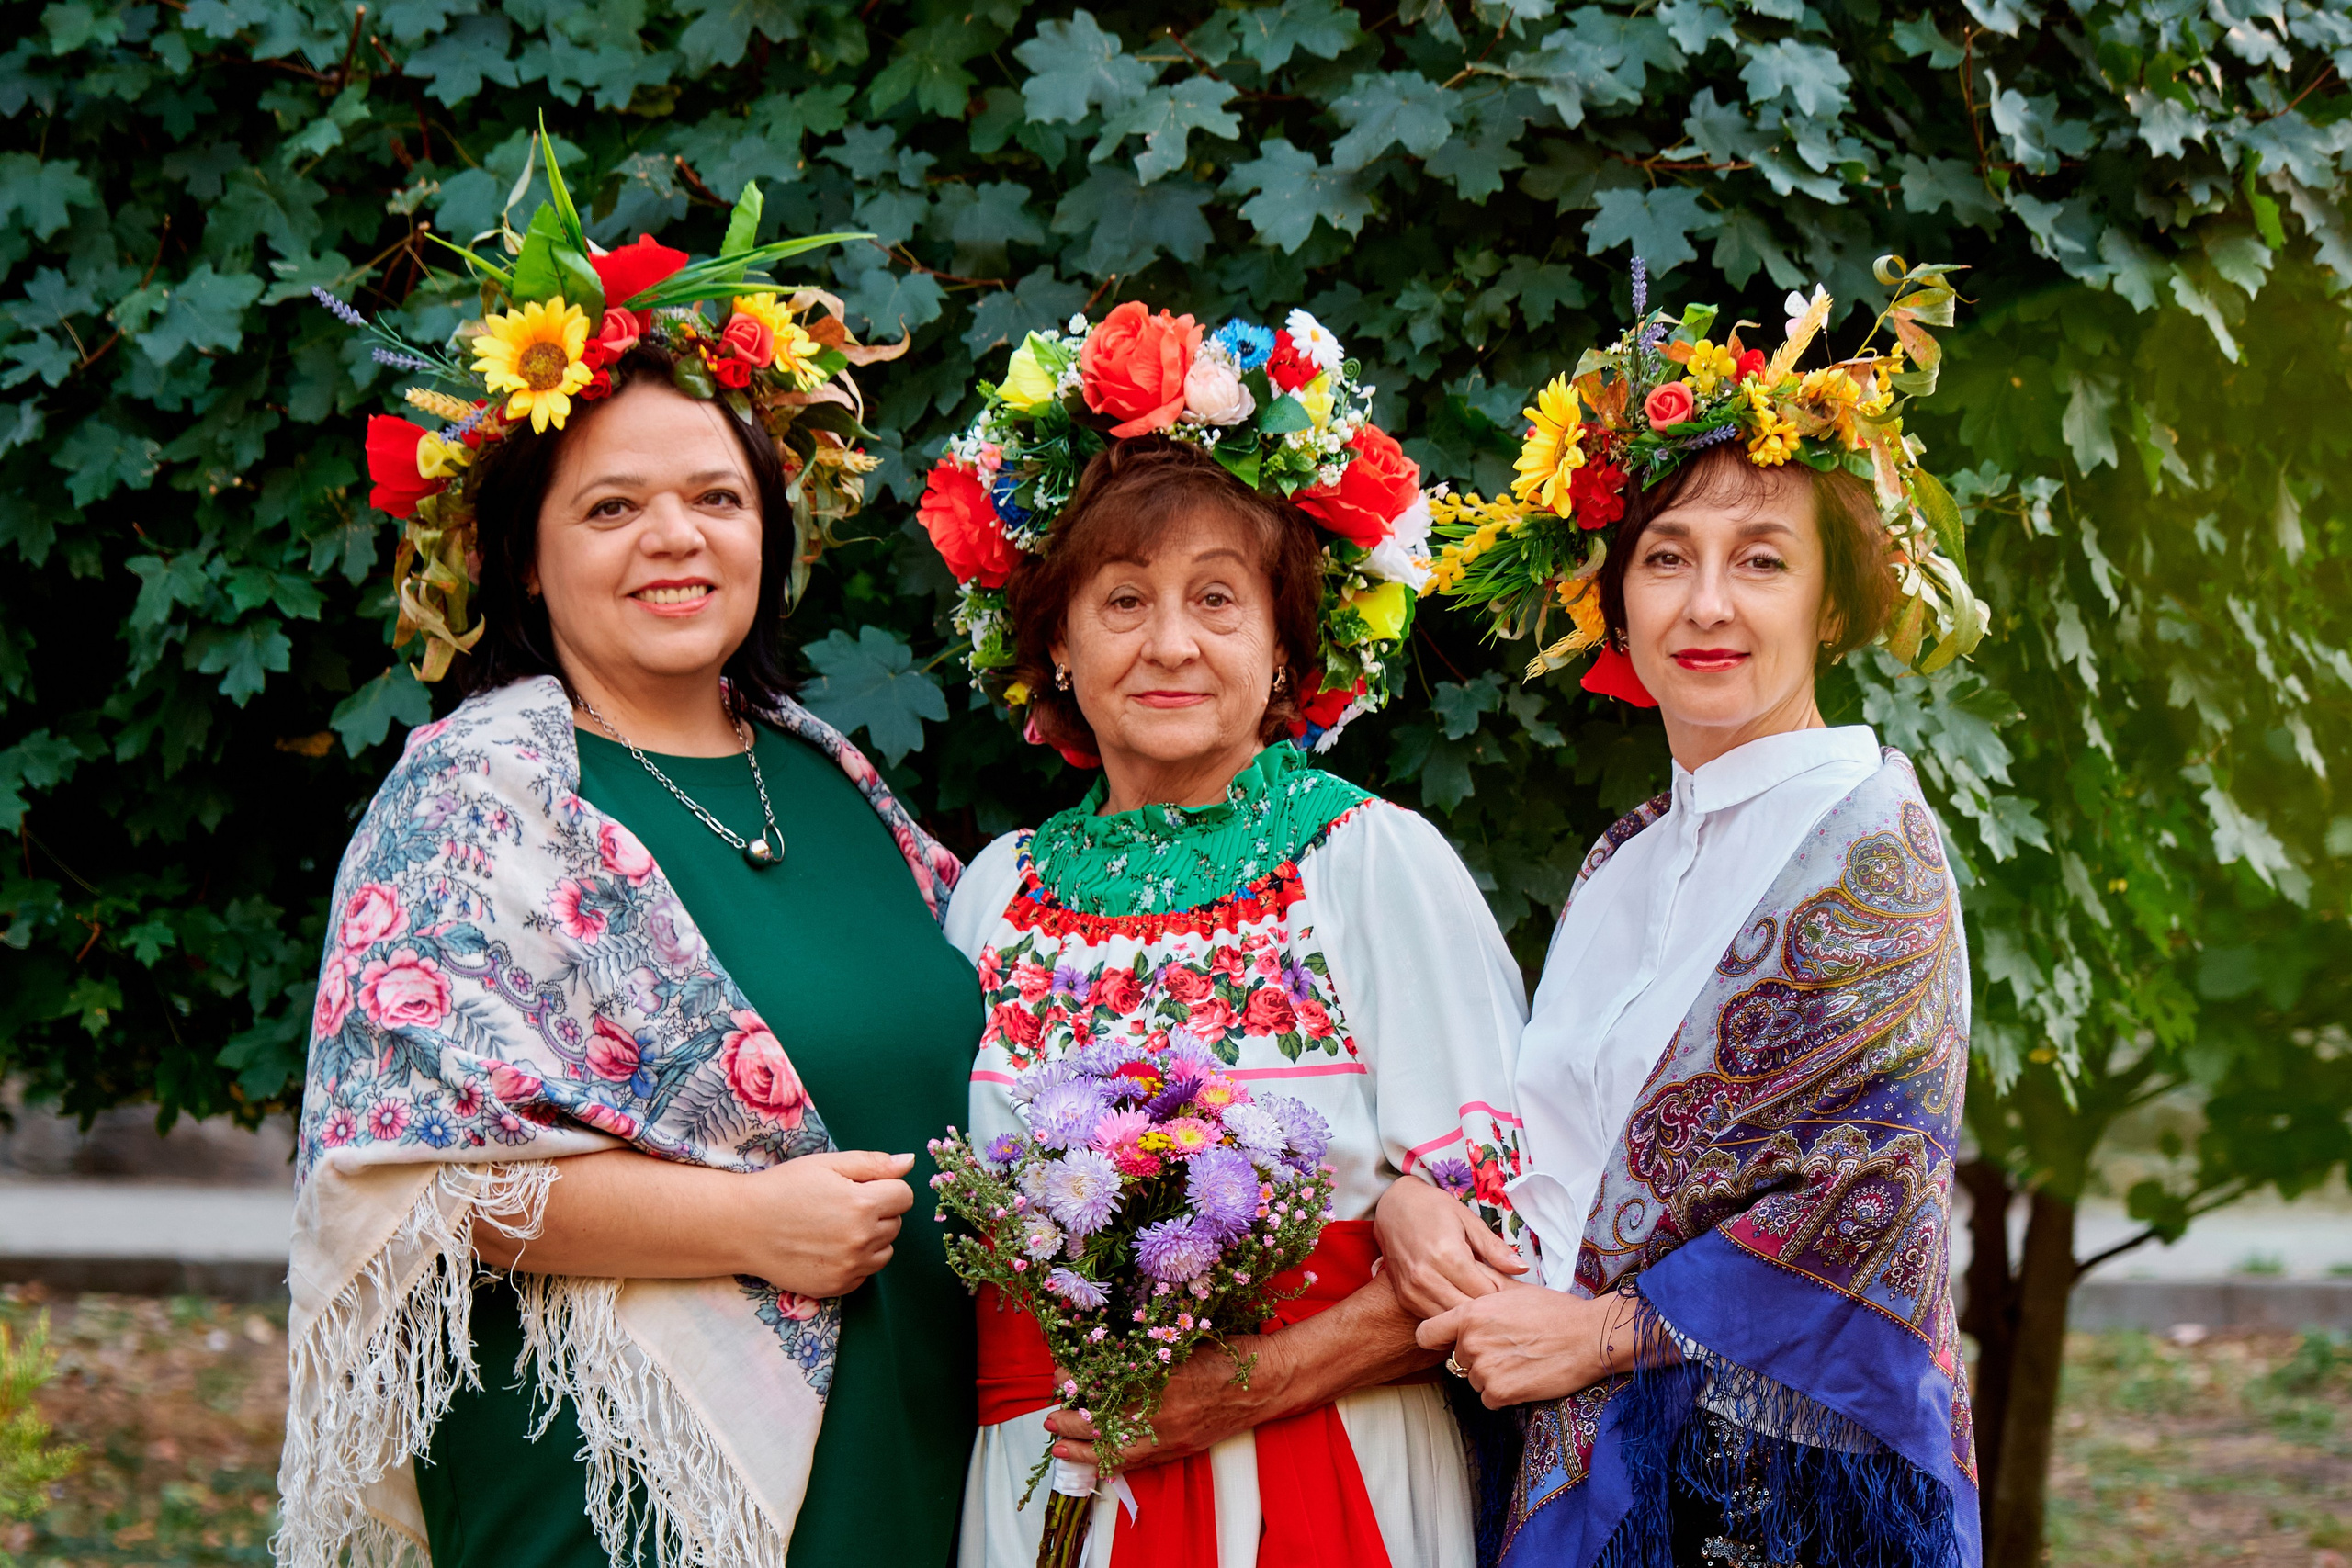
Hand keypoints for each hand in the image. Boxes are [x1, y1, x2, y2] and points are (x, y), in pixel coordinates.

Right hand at [738, 1149, 914, 1297]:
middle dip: (878, 1212)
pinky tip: (828, 1248)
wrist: (743, 1226)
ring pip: (885, 1251)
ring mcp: (849, 1268)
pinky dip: (855, 1262)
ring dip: (871, 1239)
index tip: (861, 1187)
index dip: (885, 1187)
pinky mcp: (837, 1287)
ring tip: (836, 1227)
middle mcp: (861, 1240)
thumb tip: (909, 1162)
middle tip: (842, 1205)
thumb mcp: (827, 1164)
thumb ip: (873, 1163)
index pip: (904, 1196)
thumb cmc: (784, 1188)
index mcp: (862, 1204)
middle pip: (896, 1224)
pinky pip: (865, 1273)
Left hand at [1044, 1334, 1277, 1470]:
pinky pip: (1141, 1462)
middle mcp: (1164, 1413)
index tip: (1059, 1373)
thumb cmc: (1230, 1351)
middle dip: (1072, 1423)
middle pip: (1104, 1424)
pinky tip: (1098, 1463)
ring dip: (1085, 1451)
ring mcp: (1174, 1436)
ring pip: (1118, 1451)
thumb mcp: (1182, 1336)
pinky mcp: (1183, 1449)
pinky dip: (1115, 1463)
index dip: (1077, 1382)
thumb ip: (1146, 1347)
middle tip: (1049, 1416)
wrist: (1270, 1381)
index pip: (1104, 1385)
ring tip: (1059, 1449)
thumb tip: (1106, 1349)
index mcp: (1162, 1379)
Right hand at [1374, 1174, 1526, 1317]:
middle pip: (1468, 1310)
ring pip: (1450, 1319)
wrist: (1393, 1206)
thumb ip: (1495, 1248)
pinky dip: (1447, 1312)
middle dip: (1484, 1306)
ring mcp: (1412, 1290)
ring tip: (1473, 1294)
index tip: (1503, 1283)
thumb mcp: (1468, 1220)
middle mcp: (1426, 1277)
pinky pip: (1433, 1318)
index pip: (1485, 1293)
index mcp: (1447, 1255)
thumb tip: (1522, 1269)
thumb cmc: (1433, 1209)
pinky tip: (1455, 1296)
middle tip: (1492, 1292)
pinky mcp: (1404, 1298)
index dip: (1499, 1291)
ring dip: (1465, 1312)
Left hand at [1416, 1283, 1650, 1407]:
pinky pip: (1489, 1399)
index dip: (1437, 1339)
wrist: (1588, 1337)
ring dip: (1491, 1375)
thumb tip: (1462, 1276)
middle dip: (1477, 1355)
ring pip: (1473, 1379)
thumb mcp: (1512, 1289)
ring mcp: (1485, 1370)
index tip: (1449, 1340)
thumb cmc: (1554, 1310)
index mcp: (1469, 1314)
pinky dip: (1504, 1393)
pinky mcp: (1501, 1393)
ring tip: (1520, 1359)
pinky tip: (1524, 1376)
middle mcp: (1471, 1342)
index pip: (1427, 1334)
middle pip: (1457, 1359)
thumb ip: (1481, 1287)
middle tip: (1508, 1346)